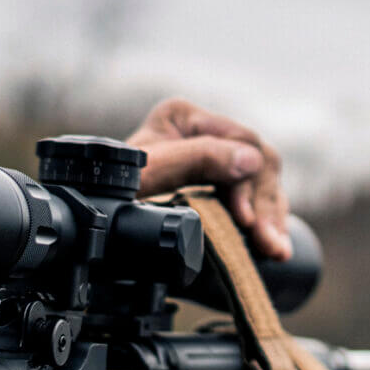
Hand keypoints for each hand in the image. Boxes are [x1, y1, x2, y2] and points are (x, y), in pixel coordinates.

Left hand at [126, 97, 291, 258]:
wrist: (94, 229)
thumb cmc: (112, 196)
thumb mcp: (152, 176)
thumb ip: (198, 159)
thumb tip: (250, 160)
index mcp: (183, 117)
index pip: (240, 141)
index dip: (250, 181)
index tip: (246, 220)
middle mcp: (201, 132)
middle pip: (258, 162)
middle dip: (265, 206)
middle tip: (269, 245)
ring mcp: (212, 159)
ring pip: (263, 182)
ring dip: (272, 218)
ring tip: (276, 251)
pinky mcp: (217, 186)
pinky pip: (256, 199)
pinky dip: (267, 222)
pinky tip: (274, 246)